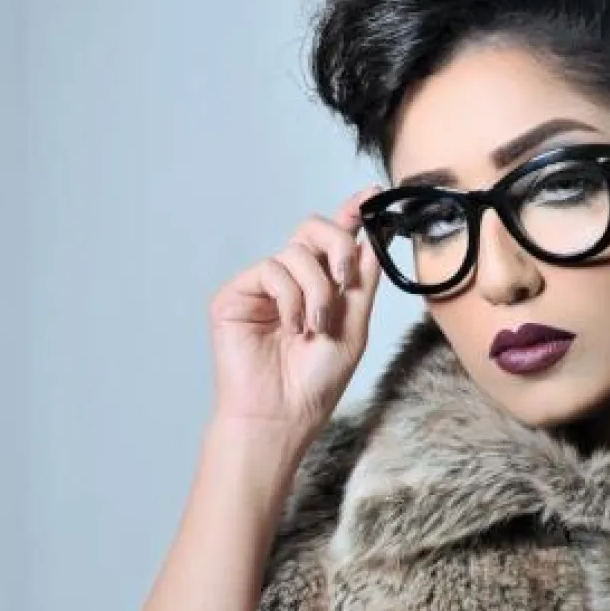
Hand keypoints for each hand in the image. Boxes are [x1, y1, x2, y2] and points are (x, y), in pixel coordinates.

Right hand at [207, 185, 383, 442]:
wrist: (282, 415)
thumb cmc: (314, 383)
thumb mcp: (354, 328)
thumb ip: (362, 283)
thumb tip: (373, 239)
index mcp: (320, 288)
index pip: (335, 241)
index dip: (352, 214)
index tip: (371, 195)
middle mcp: (291, 281)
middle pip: (313, 229)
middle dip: (337, 247)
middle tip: (344, 280)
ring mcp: (262, 286)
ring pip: (296, 252)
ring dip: (317, 291)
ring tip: (314, 328)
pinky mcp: (237, 293)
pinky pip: (272, 269)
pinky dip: (290, 299)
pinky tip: (291, 328)